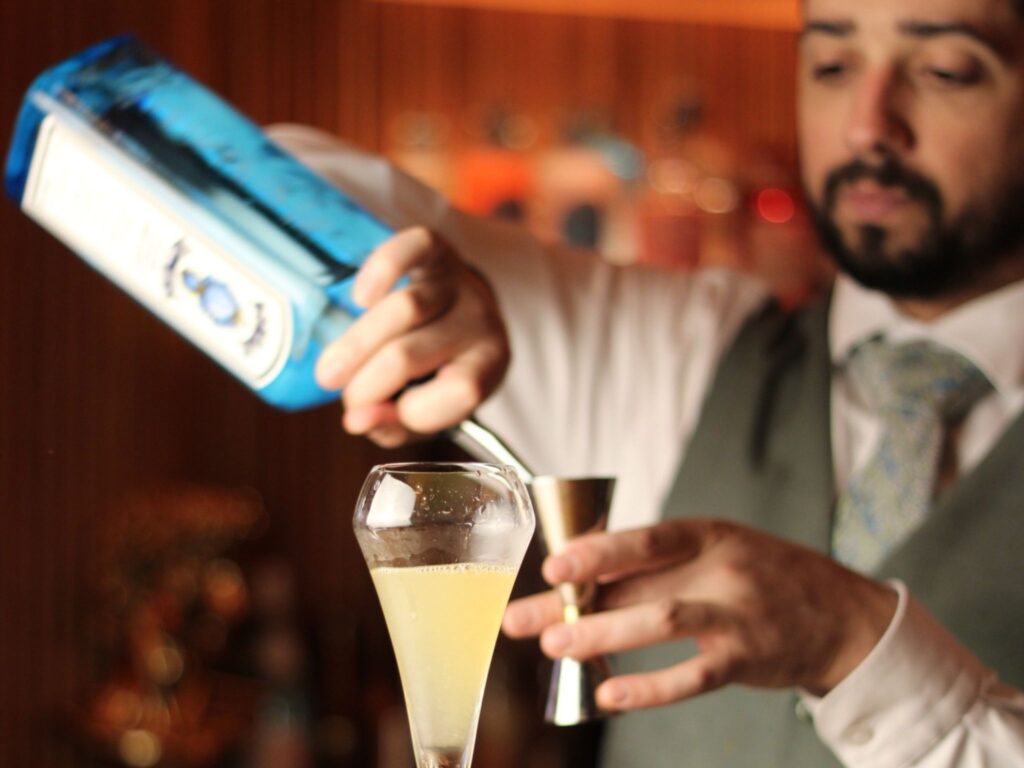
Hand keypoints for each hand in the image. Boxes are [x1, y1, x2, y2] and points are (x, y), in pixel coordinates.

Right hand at [315, 226, 508, 446]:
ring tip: (328, 373)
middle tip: (338, 398)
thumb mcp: (426, 411)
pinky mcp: (437, 250)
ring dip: (357, 344)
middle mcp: (481, 322)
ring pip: (405, 310)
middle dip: (367, 384)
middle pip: (413, 354)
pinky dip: (384, 269)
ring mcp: (460, 283)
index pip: (461, 391)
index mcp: (490, 364)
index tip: (377, 414)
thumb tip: (356, 420)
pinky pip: (413, 249)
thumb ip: (394, 426)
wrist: (458, 312)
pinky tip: (361, 297)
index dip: (414, 411)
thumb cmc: (435, 371)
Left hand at [502, 519, 897, 710]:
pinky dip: (649, 687)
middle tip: (522, 620)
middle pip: (635, 584)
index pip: (642, 540)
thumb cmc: (762, 578)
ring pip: (661, 622)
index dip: (594, 552)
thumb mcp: (718, 551)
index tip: (550, 566)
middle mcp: (720, 567)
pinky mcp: (749, 656)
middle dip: (571, 603)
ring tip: (556, 648)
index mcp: (706, 534)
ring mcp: (737, 612)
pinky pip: (693, 675)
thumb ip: (659, 564)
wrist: (843, 614)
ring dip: (602, 636)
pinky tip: (610, 694)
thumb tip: (581, 580)